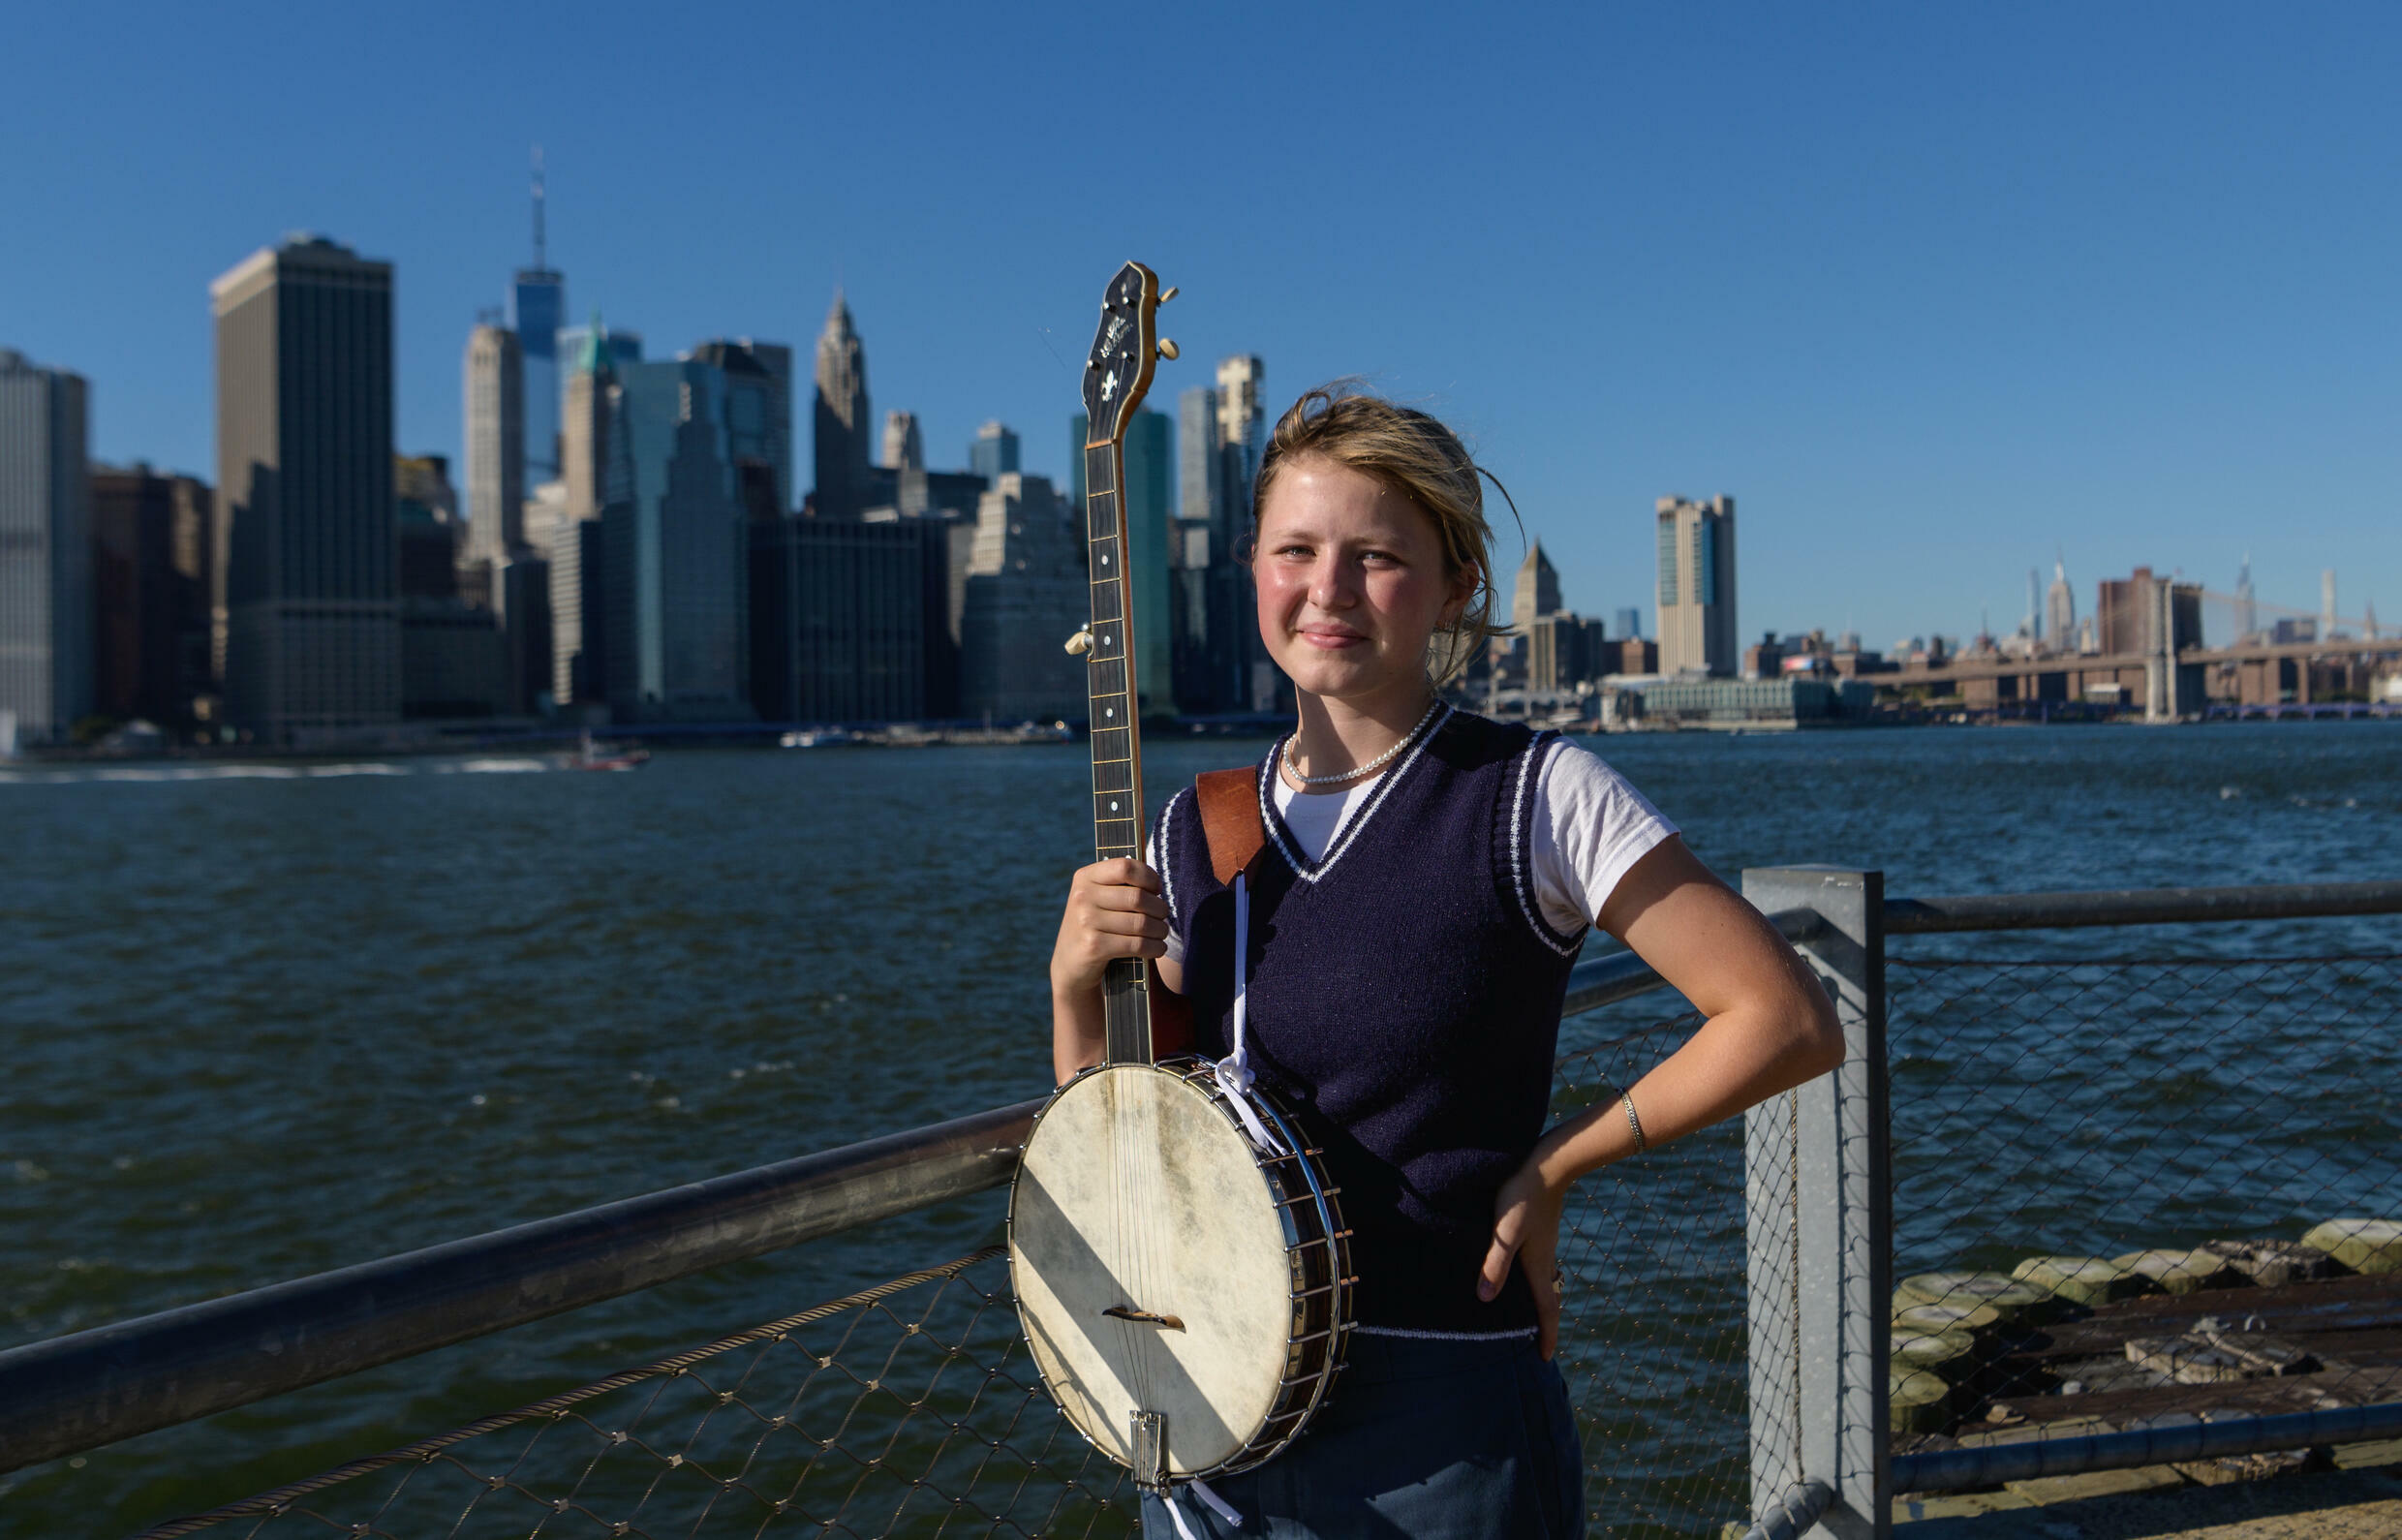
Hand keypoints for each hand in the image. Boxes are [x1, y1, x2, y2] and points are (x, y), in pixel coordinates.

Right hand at [1050, 859, 1168, 997]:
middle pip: (1137, 897)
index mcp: (1085, 878)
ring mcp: (1086, 922)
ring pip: (1141, 922)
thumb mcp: (1097, 898)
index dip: (1148, 877)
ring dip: (1160, 929)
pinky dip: (1154, 947)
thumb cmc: (1094, 925)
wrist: (1070, 963)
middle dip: (1159, 908)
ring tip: (1161, 932)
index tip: (1156, 889)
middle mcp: (1082, 897)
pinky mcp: (1094, 946)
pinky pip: (1137, 944)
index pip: (1125, 867)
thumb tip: (1156, 884)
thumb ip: (1120, 884)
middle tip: (1162, 916)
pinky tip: (1157, 948)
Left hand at [1480, 1153, 1568, 1359]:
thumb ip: (1495, 1263)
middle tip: (1536, 1346)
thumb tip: (1486, 1298)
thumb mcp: (1506, 1230)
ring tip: (1527, 1318)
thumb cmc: (1522, 1195)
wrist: (1548, 1164)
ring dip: (1539, 1304)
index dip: (1546, 1336)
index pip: (1546, 1310)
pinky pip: (1539, 1268)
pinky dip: (1534, 1283)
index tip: (1544, 1359)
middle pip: (1547, 1301)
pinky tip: (1519, 1277)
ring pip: (1543, 1284)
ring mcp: (1544, 1246)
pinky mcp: (1539, 1233)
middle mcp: (1545, 1260)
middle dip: (1543, 1326)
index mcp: (1538, 1266)